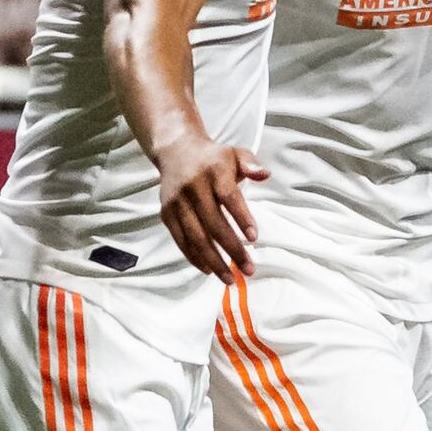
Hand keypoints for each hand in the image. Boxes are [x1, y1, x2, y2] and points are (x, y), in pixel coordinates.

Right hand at [154, 139, 264, 279]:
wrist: (176, 151)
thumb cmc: (213, 158)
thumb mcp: (235, 153)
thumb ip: (251, 164)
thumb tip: (265, 175)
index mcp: (213, 170)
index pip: (228, 196)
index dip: (241, 217)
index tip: (254, 238)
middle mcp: (192, 186)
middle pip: (213, 223)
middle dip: (232, 249)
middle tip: (248, 270)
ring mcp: (177, 202)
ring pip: (195, 237)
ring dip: (213, 261)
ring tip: (230, 279)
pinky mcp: (166, 214)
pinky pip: (181, 240)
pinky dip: (194, 257)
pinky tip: (209, 270)